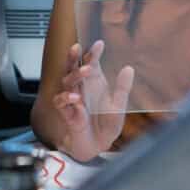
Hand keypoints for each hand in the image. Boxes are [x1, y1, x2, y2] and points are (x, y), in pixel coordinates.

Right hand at [52, 41, 134, 161]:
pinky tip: (76, 98)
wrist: (98, 146)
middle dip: (73, 57)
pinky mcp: (67, 113)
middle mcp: (82, 88)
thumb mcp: (119, 106)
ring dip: (75, 75)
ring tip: (85, 71)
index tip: (99, 43)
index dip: (93, 53)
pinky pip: (60, 102)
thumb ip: (122, 88)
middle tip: (78, 47)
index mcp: (93, 82)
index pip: (90, 63)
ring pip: (66, 82)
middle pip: (72, 68)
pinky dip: (66, 98)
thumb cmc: (106, 124)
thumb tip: (129, 68)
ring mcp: (72, 100)